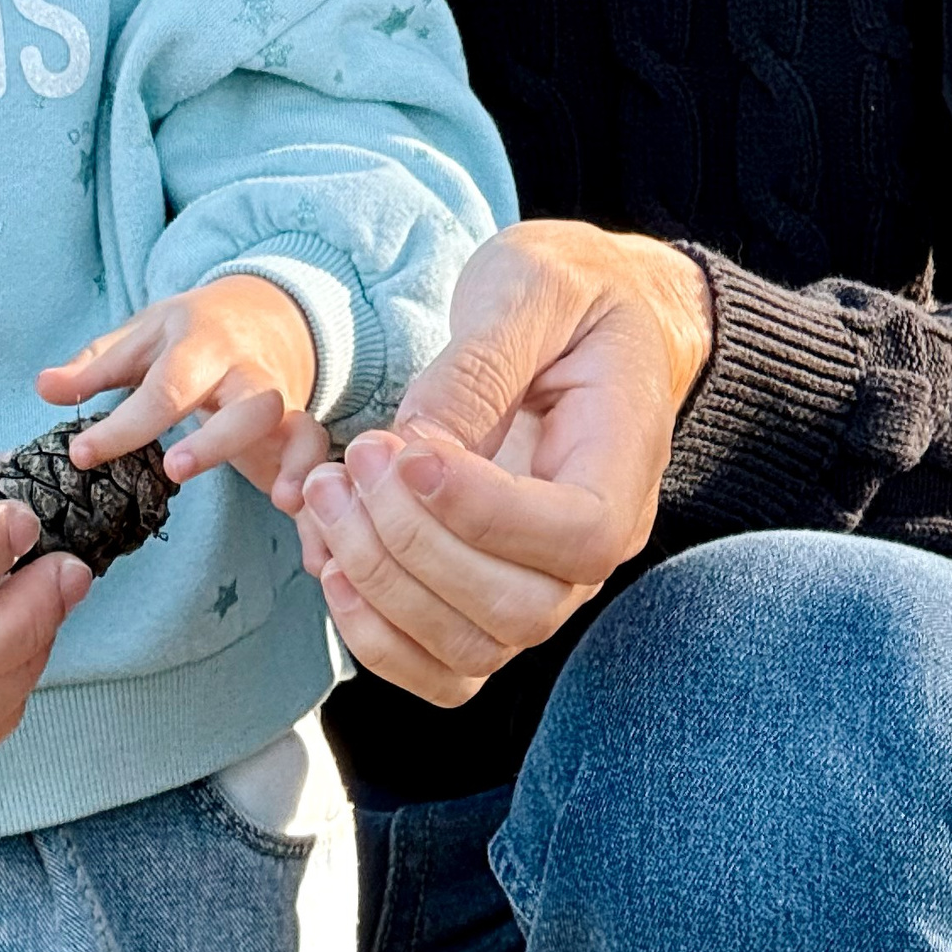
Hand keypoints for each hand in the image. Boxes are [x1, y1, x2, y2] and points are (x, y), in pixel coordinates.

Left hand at [36, 277, 329, 498]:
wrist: (268, 308)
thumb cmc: (192, 332)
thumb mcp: (142, 337)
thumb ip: (95, 368)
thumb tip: (43, 387)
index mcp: (198, 342)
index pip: (163, 387)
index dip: (121, 425)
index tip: (82, 455)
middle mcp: (245, 368)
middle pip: (244, 399)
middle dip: (217, 436)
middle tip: (174, 469)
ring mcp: (279, 395)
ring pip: (292, 422)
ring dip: (290, 457)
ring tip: (280, 499)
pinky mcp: (300, 422)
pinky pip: (317, 449)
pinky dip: (315, 478)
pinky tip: (301, 512)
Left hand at [289, 220, 712, 707]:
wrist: (585, 316)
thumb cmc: (569, 293)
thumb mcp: (535, 287)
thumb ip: (482, 364)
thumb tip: (416, 449)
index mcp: (624, 464)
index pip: (578, 534)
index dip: (486, 513)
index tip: (409, 452)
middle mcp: (591, 546)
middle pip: (518, 609)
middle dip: (413, 547)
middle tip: (353, 460)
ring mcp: (542, 581)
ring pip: (472, 646)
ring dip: (382, 586)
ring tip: (326, 495)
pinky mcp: (489, 594)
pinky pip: (443, 664)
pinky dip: (378, 634)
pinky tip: (331, 561)